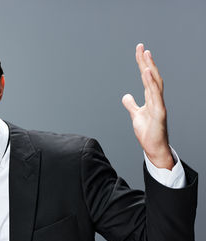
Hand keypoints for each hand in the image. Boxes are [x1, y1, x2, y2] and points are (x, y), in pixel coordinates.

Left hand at [122, 43, 173, 169]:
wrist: (154, 148)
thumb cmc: (148, 132)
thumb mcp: (136, 115)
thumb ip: (131, 104)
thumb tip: (126, 95)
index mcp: (151, 98)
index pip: (146, 77)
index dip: (143, 64)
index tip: (139, 50)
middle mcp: (156, 99)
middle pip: (152, 76)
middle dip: (147, 61)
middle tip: (141, 47)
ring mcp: (159, 105)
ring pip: (155, 84)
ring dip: (150, 69)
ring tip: (145, 55)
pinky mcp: (159, 114)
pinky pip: (155, 97)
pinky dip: (151, 84)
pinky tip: (147, 74)